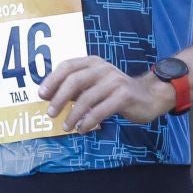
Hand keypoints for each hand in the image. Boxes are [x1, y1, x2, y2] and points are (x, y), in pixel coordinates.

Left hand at [38, 57, 172, 132]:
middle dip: (59, 98)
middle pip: (75, 80)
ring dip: (73, 115)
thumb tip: (49, 96)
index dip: (52, 80)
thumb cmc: (117, 92)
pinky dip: (88, 121)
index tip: (42, 95)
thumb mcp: (95, 84)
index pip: (68, 66)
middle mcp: (103, 68)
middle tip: (50, 113)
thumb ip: (76, 87)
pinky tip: (82, 129)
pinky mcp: (124, 96)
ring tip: (66, 127)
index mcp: (93, 62)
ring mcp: (115, 81)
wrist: (149, 96)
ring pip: (87, 98)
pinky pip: (101, 110)